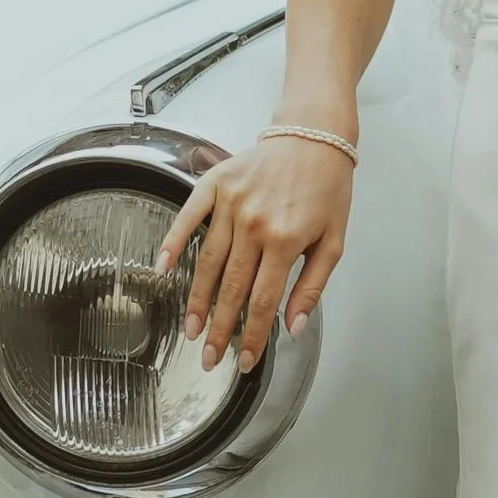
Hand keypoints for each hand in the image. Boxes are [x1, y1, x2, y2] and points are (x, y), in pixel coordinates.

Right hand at [157, 132, 353, 372]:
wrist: (315, 136)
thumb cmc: (327, 188)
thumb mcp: (334, 240)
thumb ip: (312, 286)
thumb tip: (292, 327)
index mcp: (285, 241)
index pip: (263, 301)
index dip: (252, 336)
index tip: (244, 361)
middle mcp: (255, 224)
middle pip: (232, 289)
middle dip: (219, 329)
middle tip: (208, 358)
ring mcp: (232, 204)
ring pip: (209, 262)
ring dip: (197, 299)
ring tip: (190, 328)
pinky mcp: (216, 184)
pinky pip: (189, 217)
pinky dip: (174, 242)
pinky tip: (163, 267)